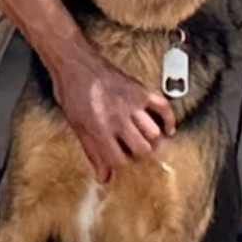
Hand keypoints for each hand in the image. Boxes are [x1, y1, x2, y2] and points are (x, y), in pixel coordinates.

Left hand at [54, 52, 171, 182]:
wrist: (75, 63)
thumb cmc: (72, 94)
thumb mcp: (77, 126)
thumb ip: (93, 153)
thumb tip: (103, 178)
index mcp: (99, 128)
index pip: (119, 160)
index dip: (119, 165)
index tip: (118, 161)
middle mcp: (118, 117)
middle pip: (142, 149)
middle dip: (139, 155)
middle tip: (134, 153)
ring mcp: (131, 103)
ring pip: (154, 133)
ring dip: (152, 141)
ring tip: (147, 142)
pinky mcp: (140, 90)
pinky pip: (163, 107)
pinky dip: (169, 120)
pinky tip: (168, 130)